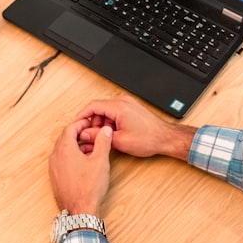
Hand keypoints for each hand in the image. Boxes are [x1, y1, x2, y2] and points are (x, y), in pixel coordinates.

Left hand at [49, 120, 112, 215]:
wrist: (80, 211)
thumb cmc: (89, 188)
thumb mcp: (100, 161)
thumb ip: (103, 142)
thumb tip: (105, 130)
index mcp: (65, 150)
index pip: (70, 128)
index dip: (81, 124)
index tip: (89, 123)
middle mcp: (55, 157)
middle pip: (64, 138)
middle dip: (78, 134)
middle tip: (91, 133)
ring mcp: (53, 168)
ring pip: (63, 150)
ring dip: (76, 146)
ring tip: (91, 149)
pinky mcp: (55, 178)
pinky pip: (61, 160)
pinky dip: (71, 156)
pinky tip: (84, 162)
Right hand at [76, 95, 195, 159]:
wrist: (165, 138)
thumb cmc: (149, 139)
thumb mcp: (119, 141)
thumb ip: (98, 137)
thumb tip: (85, 134)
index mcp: (119, 107)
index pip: (92, 106)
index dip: (82, 116)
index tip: (77, 125)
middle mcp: (123, 102)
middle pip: (98, 109)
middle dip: (93, 123)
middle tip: (92, 137)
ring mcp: (127, 104)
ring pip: (106, 112)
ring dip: (102, 125)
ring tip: (105, 138)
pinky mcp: (131, 109)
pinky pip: (114, 113)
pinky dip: (110, 123)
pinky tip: (113, 135)